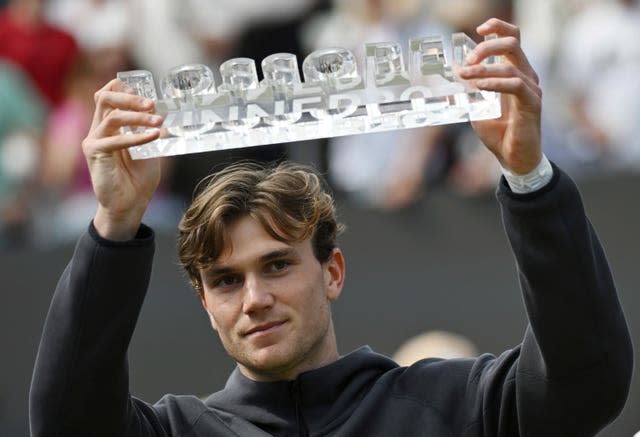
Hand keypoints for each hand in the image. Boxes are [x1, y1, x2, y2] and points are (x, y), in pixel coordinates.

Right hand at [82, 79, 163, 239]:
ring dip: (138, 117)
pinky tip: (153, 136)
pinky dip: (136, 137)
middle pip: (105, 98)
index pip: (108, 94)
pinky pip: (115, 140)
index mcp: (110, 124)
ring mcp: (94, 139)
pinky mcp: (94, 153)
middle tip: (152, 103)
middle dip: (130, 97)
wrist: (131, 204)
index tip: (148, 95)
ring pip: (112, 117)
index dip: (124, 88)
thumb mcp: (150, 148)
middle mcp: (99, 128)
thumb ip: (150, 130)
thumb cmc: (139, 177)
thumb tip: (164, 113)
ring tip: (158, 122)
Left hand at [458, 18, 542, 174]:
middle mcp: (526, 76)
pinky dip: (494, 83)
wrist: (513, 159)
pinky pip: (515, 85)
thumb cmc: (498, 133)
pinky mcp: (532, 103)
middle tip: (467, 61)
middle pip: (512, 44)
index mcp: (515, 73)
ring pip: (511, 65)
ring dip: (483, 70)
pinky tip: (479, 87)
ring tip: (464, 77)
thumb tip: (455, 67)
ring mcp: (531, 89)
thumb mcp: (476, 106)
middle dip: (486, 47)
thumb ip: (468, 87)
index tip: (479, 29)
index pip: (512, 39)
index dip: (498, 28)